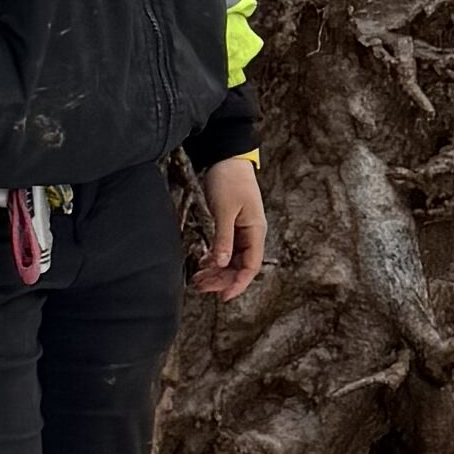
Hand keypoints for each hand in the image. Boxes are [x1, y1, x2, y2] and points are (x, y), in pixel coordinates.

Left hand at [191, 157, 267, 303]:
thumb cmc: (229, 179)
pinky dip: (214, 257)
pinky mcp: (231, 224)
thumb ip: (224, 238)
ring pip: (231, 258)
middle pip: (239, 265)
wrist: (227, 156)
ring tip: (198, 279)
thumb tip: (221, 264)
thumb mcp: (224, 211)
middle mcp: (251, 232)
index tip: (223, 297)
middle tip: (201, 287)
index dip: (238, 283)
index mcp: (255, 230)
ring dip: (217, 270)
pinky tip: (202, 262)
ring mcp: (241, 229)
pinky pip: (225, 248)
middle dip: (222, 279)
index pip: (250, 266)